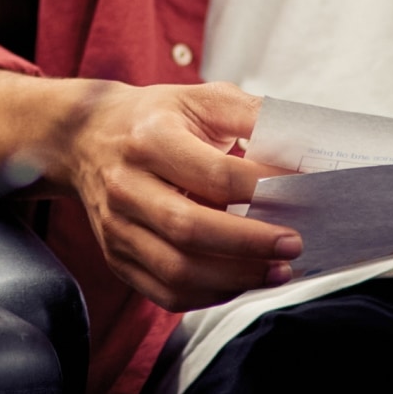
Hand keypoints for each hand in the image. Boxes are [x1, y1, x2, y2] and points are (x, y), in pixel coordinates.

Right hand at [60, 79, 301, 310]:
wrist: (86, 136)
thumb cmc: (156, 117)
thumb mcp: (200, 99)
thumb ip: (253, 117)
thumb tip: (306, 153)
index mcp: (149, 137)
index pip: (215, 174)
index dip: (266, 189)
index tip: (307, 195)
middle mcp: (125, 183)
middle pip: (190, 228)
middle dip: (252, 243)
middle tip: (295, 243)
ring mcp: (116, 225)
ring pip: (178, 270)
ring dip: (237, 278)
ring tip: (278, 270)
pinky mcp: (116, 256)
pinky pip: (166, 292)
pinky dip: (211, 295)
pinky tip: (240, 280)